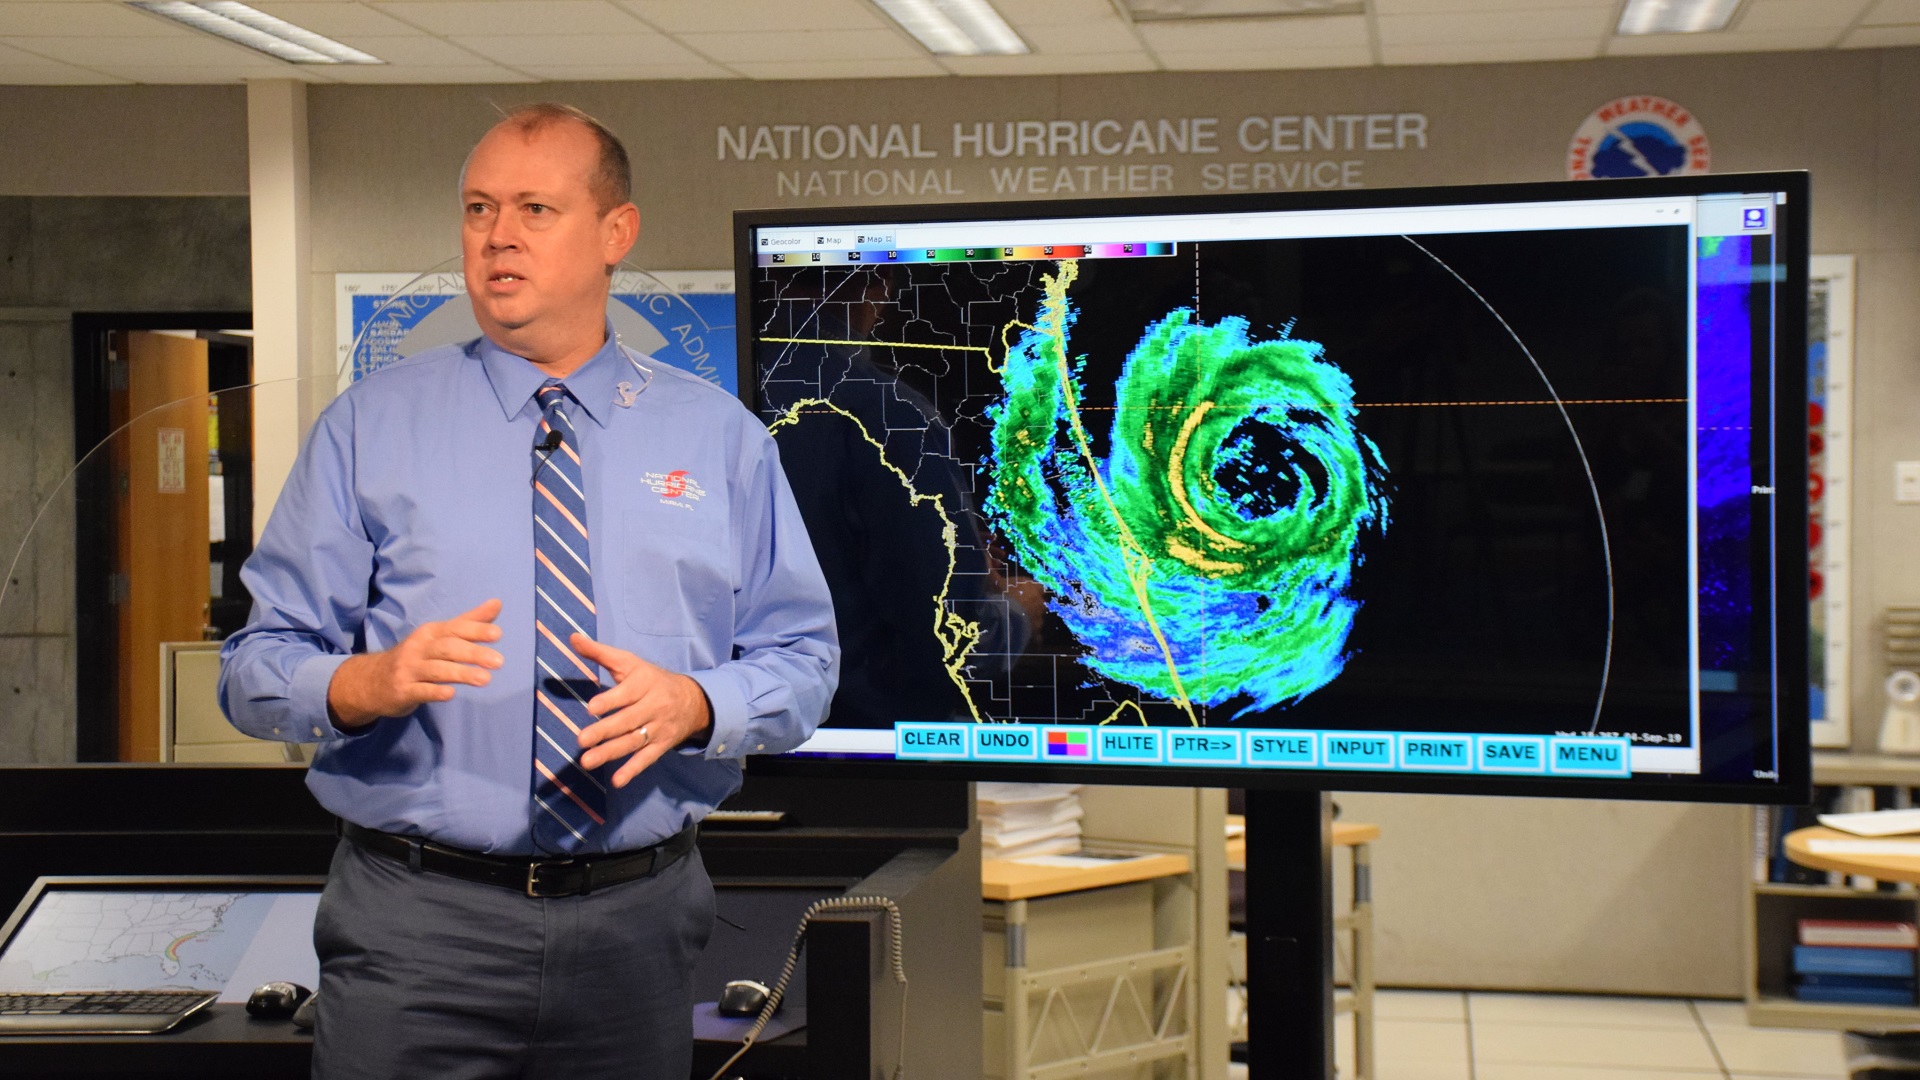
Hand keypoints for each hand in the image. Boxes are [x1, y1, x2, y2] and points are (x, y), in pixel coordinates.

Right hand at [326, 599, 504, 729]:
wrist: (372, 680)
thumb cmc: (416, 656)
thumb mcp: (439, 636)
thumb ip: (468, 622)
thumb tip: (497, 602)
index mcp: (430, 632)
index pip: (455, 629)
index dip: (475, 630)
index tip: (498, 634)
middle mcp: (418, 648)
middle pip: (448, 648)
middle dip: (473, 653)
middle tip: (499, 661)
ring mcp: (408, 669)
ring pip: (436, 670)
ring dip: (461, 673)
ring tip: (485, 679)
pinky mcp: (402, 691)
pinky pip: (420, 690)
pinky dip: (435, 691)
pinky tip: (451, 693)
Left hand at [572, 634, 713, 788]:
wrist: (693, 700)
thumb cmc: (650, 679)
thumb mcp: (629, 662)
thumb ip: (600, 652)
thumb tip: (572, 638)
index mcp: (644, 683)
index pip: (627, 693)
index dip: (610, 701)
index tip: (591, 708)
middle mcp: (653, 706)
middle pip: (628, 720)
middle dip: (604, 731)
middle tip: (581, 740)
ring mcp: (658, 727)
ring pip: (634, 741)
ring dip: (610, 752)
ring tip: (587, 761)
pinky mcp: (662, 745)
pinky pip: (647, 759)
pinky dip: (633, 770)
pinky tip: (617, 780)